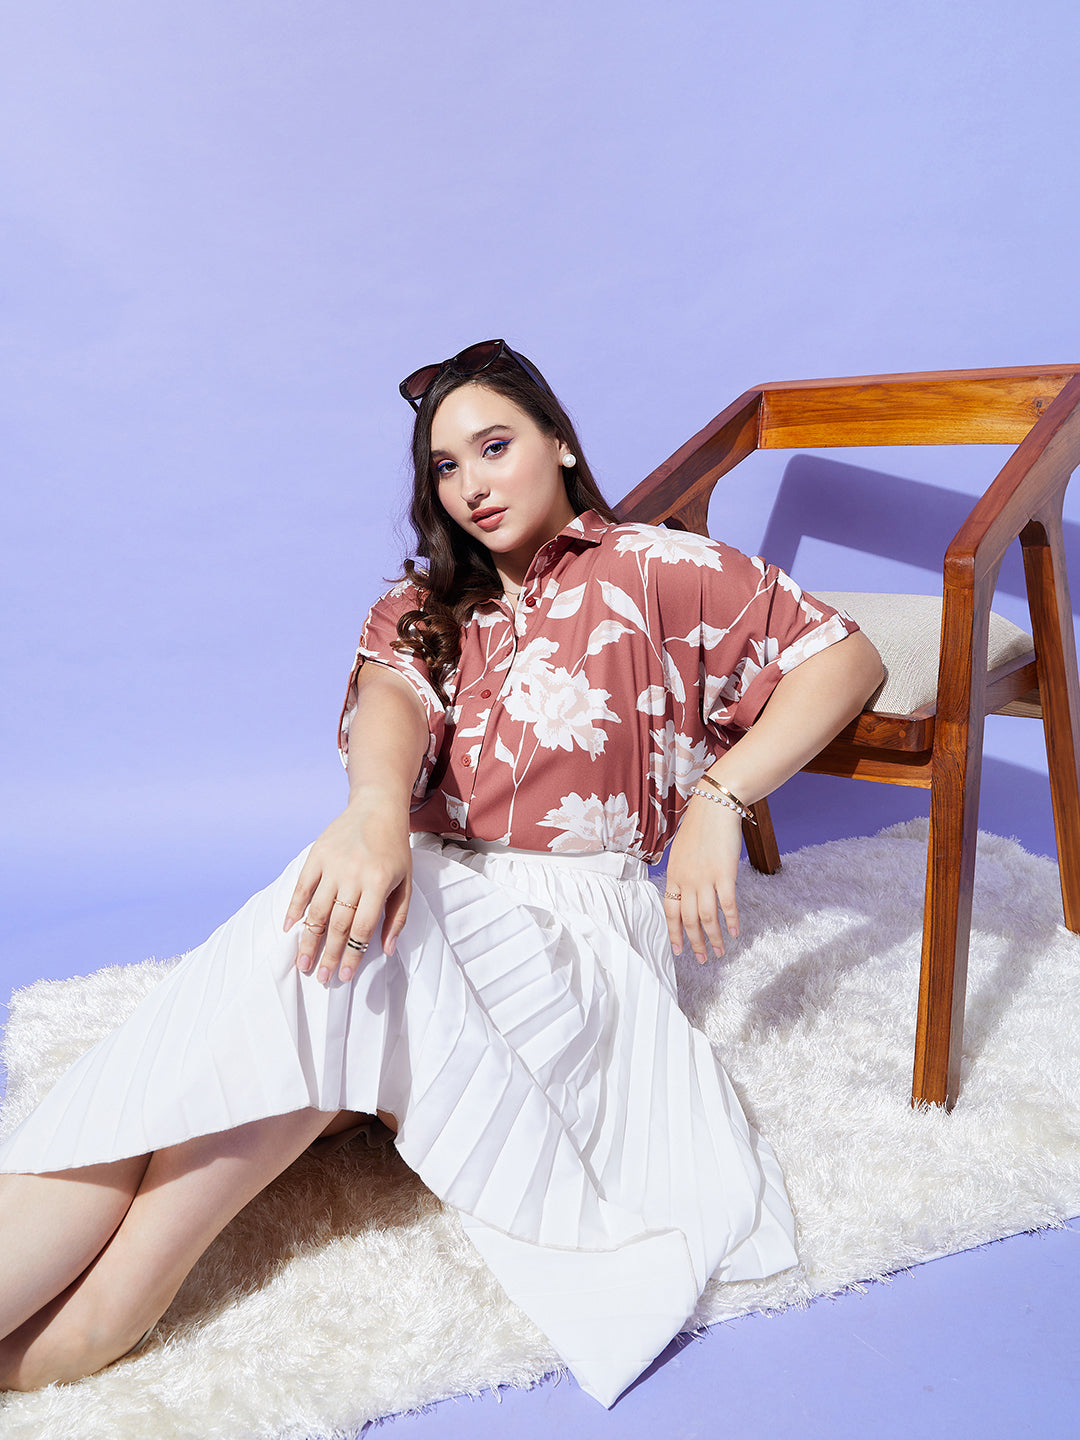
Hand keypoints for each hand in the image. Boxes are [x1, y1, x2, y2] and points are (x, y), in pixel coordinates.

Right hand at [283, 800, 411, 983]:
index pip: (362, 927)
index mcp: (379, 882)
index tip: (345, 975)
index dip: (352, 955)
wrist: (377, 808)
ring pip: (317, 910)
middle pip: (338, 924)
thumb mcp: (406, 881)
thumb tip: (386, 950)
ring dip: (308, 940)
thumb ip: (397, 917)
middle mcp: (354, 875)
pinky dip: (294, 908)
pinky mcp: (316, 855)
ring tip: (302, 963)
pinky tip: (290, 928)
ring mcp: (333, 865)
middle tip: (321, 977)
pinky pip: (302, 887)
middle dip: (329, 955)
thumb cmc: (394, 849)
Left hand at [663, 795, 743, 962]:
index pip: (670, 911)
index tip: (678, 950)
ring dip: (713, 939)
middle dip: (694, 943)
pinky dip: (731, 921)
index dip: (674, 933)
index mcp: (673, 875)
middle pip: (688, 920)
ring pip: (707, 918)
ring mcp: (705, 878)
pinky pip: (727, 905)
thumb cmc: (700, 827)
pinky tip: (735, 933)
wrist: (715, 807)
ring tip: (719, 953)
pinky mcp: (725, 874)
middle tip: (702, 959)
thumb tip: (683, 891)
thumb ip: (681, 873)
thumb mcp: (680, 851)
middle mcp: (686, 880)